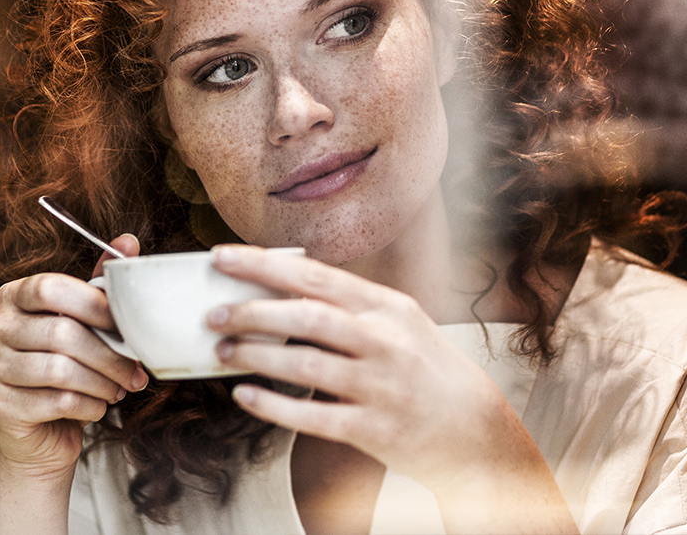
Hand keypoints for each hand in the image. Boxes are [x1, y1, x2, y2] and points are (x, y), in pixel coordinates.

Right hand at [0, 235, 149, 481]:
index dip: (93, 304)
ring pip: (59, 370)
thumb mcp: (81, 322)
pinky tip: (97, 406)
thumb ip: (99, 284)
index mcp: (11, 297)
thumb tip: (128, 242)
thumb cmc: (64, 369)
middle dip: (108, 353)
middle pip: (59, 332)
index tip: (126, 325)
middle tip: (135, 370)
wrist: (41, 433)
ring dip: (102, 382)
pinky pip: (56, 402)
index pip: (49, 287)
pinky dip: (89, 405)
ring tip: (118, 389)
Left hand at [206, 244, 576, 532]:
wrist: (474, 428)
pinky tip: (245, 396)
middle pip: (308, 316)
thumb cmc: (424, 368)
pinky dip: (273, 406)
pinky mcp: (374, 429)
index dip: (264, 265)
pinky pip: (314, 416)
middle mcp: (384, 342)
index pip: (317, 276)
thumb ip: (349, 304)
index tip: (222, 257)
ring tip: (222, 351)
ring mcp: (380, 386)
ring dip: (257, 356)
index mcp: (386, 307)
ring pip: (306, 364)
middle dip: (253, 311)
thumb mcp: (398, 322)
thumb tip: (282, 285)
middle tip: (213, 312)